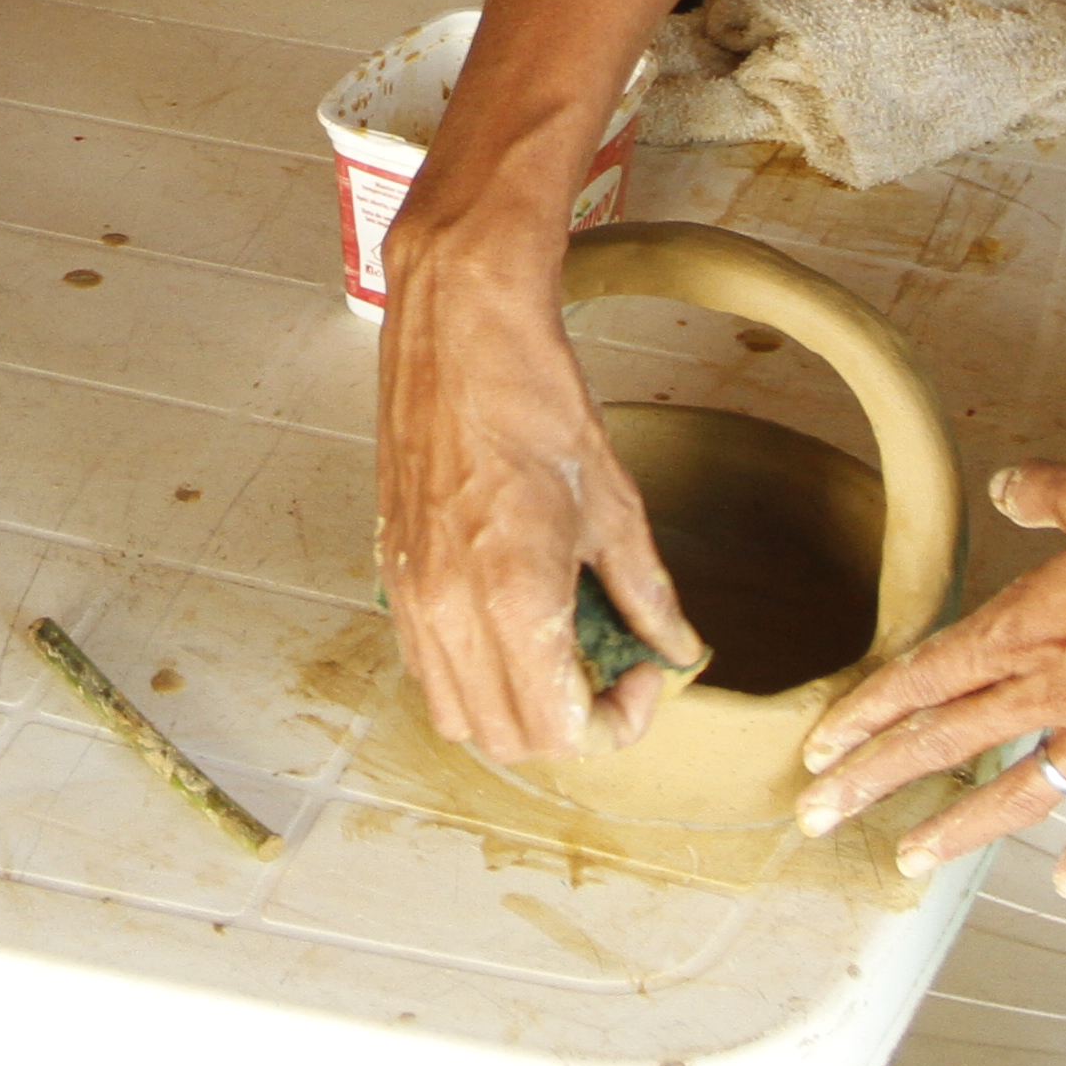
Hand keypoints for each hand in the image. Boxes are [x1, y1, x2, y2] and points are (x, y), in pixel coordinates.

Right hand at [375, 229, 709, 764]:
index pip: (556, 732)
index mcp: (511, 597)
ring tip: (561, 655)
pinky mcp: (390, 569)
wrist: (458, 326)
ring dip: (515, 709)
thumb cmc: (534, 397)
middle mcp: (446, 609)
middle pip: (504, 739)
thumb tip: (675, 649)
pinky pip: (426, 665)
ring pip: (456, 714)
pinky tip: (513, 625)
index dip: (614, 725)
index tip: (643, 675)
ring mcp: (408, 593)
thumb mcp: (614, 503)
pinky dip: (473, 674)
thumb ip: (647, 594)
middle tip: (611, 670)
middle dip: (568, 727)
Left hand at [792, 461, 1065, 895]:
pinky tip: (1065, 877)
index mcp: (1029, 632)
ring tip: (909, 861)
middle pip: (946, 746)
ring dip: (958, 831)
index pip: (925, 678)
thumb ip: (1048, 492)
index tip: (818, 748)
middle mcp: (1054, 694)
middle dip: (875, 783)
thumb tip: (1005, 485)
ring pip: (1014, 795)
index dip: (865, 712)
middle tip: (818, 817)